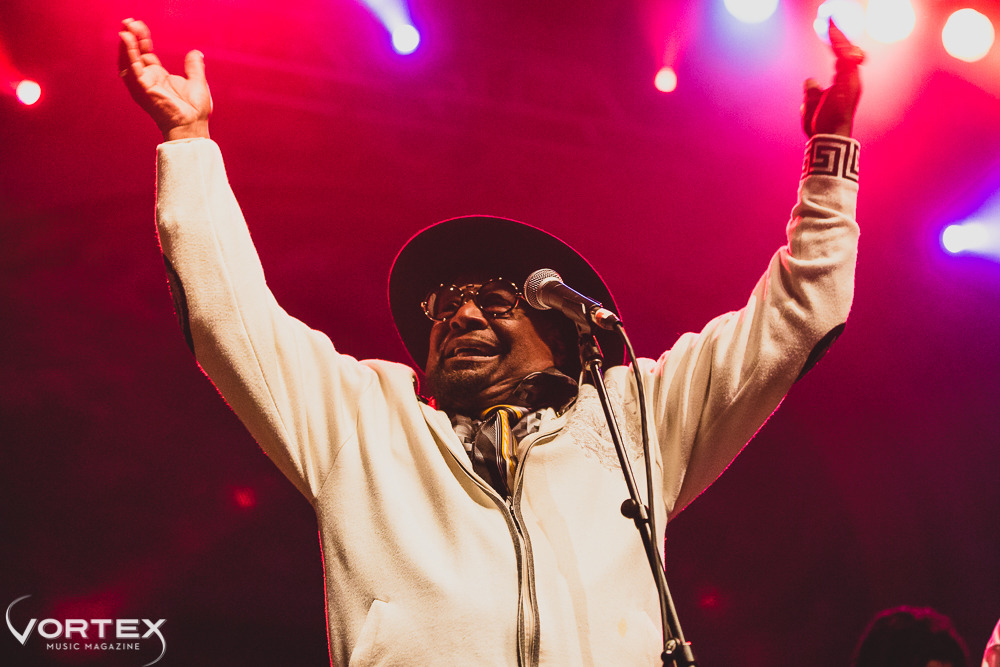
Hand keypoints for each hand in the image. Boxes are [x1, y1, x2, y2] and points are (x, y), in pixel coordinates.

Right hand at [118, 18, 211, 140]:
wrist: (193, 125)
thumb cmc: (195, 110)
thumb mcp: (197, 82)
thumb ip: (194, 67)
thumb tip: (196, 53)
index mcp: (158, 77)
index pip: (145, 54)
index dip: (142, 40)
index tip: (140, 26)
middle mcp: (148, 80)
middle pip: (134, 55)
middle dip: (130, 38)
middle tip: (129, 21)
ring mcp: (143, 85)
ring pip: (129, 60)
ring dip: (126, 44)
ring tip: (126, 27)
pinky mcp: (143, 89)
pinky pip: (133, 68)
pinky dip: (129, 53)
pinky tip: (127, 39)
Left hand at [802, 20, 863, 137]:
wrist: (826, 139)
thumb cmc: (820, 127)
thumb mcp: (811, 106)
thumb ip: (812, 93)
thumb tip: (810, 80)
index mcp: (843, 83)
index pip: (841, 56)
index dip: (835, 41)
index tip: (827, 27)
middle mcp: (851, 80)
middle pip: (847, 50)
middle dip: (838, 34)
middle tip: (827, 17)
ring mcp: (851, 81)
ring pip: (846, 52)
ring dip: (837, 36)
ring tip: (828, 21)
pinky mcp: (848, 83)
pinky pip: (845, 59)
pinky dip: (840, 46)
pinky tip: (832, 32)